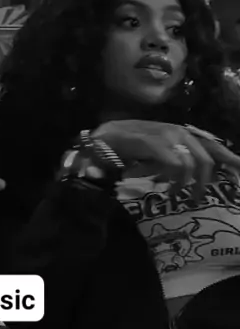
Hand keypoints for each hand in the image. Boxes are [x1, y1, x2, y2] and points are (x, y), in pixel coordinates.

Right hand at [93, 120, 239, 199]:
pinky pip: (174, 164)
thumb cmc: (128, 146)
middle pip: (206, 158)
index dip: (229, 159)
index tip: (239, 172)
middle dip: (203, 181)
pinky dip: (171, 178)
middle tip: (195, 198)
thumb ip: (176, 160)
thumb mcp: (158, 153)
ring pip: (191, 163)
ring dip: (185, 183)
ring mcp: (166, 135)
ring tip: (174, 193)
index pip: (212, 145)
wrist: (102, 139)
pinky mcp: (155, 143)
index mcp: (181, 133)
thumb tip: (199, 174)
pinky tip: (163, 185)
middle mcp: (178, 131)